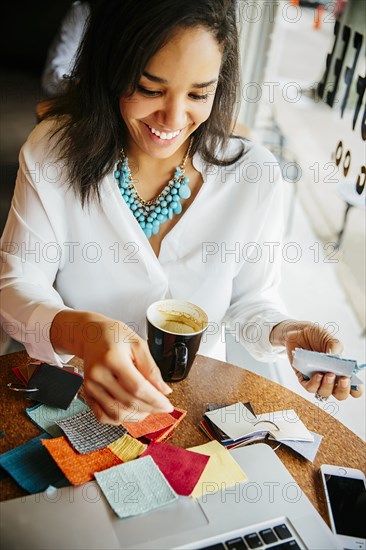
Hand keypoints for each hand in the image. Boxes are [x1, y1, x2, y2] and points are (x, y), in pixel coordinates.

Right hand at [51, 311, 172, 423]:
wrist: (91, 335)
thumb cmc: (115, 336)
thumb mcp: (138, 345)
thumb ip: (152, 369)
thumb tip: (164, 391)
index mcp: (112, 358)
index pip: (137, 388)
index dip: (155, 400)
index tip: (167, 405)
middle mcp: (98, 375)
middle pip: (128, 402)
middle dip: (150, 408)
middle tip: (161, 406)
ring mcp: (90, 386)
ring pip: (116, 414)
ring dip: (136, 416)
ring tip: (148, 407)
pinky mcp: (87, 394)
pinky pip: (104, 416)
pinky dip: (120, 418)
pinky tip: (132, 411)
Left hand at [271, 320, 362, 400]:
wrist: (298, 332)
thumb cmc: (317, 336)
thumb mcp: (330, 339)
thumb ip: (335, 349)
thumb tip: (335, 359)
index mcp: (341, 370)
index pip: (352, 388)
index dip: (355, 389)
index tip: (353, 383)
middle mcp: (330, 378)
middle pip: (340, 394)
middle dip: (343, 390)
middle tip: (343, 379)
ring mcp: (317, 379)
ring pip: (324, 393)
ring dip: (328, 386)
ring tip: (328, 374)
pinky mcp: (303, 378)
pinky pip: (309, 387)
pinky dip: (314, 383)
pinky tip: (317, 375)